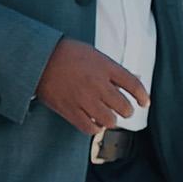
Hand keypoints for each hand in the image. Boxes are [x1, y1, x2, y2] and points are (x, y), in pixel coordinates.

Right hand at [35, 39, 150, 135]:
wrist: (38, 59)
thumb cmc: (66, 54)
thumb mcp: (94, 54)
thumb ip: (113, 69)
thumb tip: (135, 79)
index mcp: (105, 67)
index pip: (133, 85)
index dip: (142, 96)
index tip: (144, 103)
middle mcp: (97, 83)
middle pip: (124, 106)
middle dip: (127, 111)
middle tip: (124, 110)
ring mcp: (83, 98)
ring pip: (109, 120)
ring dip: (112, 120)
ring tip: (108, 117)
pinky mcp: (70, 110)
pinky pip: (90, 127)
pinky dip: (96, 128)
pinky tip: (96, 124)